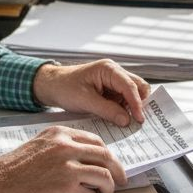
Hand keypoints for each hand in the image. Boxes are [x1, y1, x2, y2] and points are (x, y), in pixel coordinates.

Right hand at [0, 125, 126, 192]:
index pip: (95, 141)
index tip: (112, 164)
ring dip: (107, 189)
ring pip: (104, 177)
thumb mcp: (37, 147)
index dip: (107, 155)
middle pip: (105, 157)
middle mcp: (66, 147)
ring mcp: (68, 168)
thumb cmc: (10, 172)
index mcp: (59, 134)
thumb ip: (60, 148)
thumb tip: (84, 160)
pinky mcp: (67, 190)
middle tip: (119, 182)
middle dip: (117, 171)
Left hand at [31, 59, 150, 126]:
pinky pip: (123, 100)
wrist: (51, 86)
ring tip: (128, 122)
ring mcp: (113, 81)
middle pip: (137, 86)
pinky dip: (124, 109)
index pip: (130, 85)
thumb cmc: (65, 87)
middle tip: (138, 121)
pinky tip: (119, 119)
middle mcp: (114, 72)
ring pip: (132, 94)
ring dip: (131, 107)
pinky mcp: (110, 90)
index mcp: (108, 69)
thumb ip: (107, 110)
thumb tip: (127, 120)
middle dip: (139, 103)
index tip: (140, 119)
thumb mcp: (85, 101)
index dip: (137, 103)